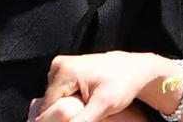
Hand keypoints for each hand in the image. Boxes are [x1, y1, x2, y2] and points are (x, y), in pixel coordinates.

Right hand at [37, 52, 170, 121]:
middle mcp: (58, 65)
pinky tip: (85, 101)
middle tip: (88, 110)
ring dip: (66, 108)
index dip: (60, 120)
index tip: (82, 117)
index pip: (47, 108)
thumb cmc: (123, 85)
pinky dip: (69, 101)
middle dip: (64, 114)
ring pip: (54, 100)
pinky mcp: (65, 70)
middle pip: (49, 103)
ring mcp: (60, 66)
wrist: (134, 69)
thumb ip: (82, 121)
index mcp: (64, 70)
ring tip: (88, 106)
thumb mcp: (104, 105)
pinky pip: (59, 94)